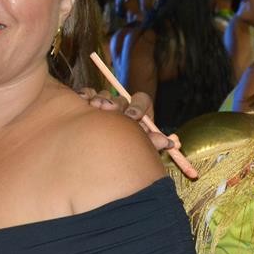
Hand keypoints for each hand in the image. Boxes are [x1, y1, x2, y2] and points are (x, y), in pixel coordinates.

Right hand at [77, 89, 197, 177]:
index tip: (132, 116)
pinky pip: (87, 93)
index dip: (138, 106)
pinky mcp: (87, 103)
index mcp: (138, 114)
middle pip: (122, 98)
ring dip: (100, 98)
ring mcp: (104, 104)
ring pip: (104, 94)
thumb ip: (153, 144)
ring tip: (94, 106)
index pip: (142, 100)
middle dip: (116, 103)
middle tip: (108, 108)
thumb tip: (172, 144)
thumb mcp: (139, 149)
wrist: (99, 160)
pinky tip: (82, 99)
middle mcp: (122, 107)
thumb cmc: (124, 154)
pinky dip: (85, 94)